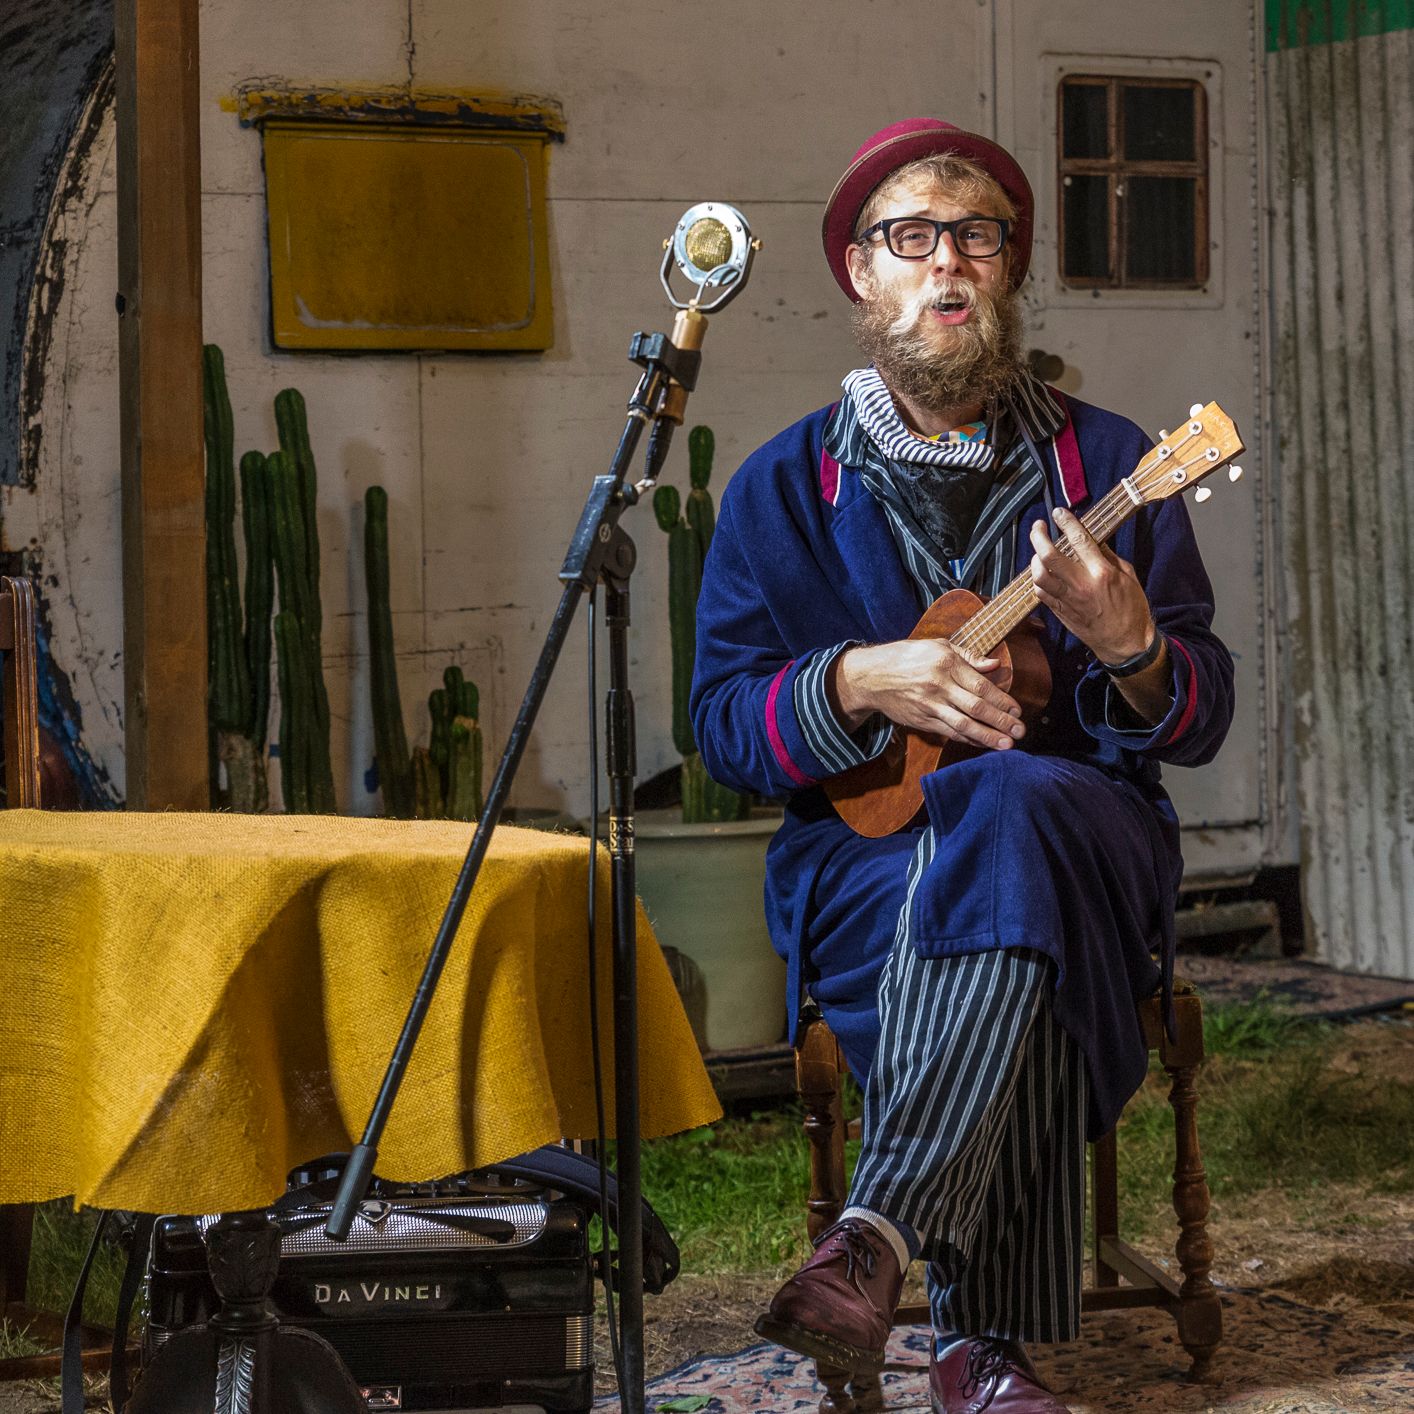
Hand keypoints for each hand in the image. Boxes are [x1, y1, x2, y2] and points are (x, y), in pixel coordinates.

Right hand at [830, 638, 1025, 752]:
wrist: (872, 676)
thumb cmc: (908, 657)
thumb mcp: (938, 646)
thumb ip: (968, 656)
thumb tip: (995, 665)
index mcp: (946, 664)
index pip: (981, 686)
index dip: (1002, 700)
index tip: (1018, 710)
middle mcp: (939, 686)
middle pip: (976, 707)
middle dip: (1001, 721)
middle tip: (1020, 731)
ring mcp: (929, 706)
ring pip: (963, 724)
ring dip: (987, 736)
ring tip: (1007, 745)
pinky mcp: (921, 720)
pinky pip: (949, 732)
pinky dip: (967, 739)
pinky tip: (982, 743)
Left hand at [1029, 507, 1154, 663]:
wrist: (1125, 644)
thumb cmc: (1131, 608)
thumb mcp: (1128, 576)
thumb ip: (1107, 556)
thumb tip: (1091, 539)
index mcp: (1101, 572)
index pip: (1078, 540)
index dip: (1065, 522)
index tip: (1058, 513)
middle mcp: (1081, 584)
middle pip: (1048, 555)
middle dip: (1038, 536)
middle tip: (1038, 526)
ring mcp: (1067, 600)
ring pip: (1038, 574)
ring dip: (1034, 558)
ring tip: (1039, 550)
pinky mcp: (1060, 612)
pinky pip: (1040, 592)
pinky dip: (1037, 578)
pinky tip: (1042, 572)